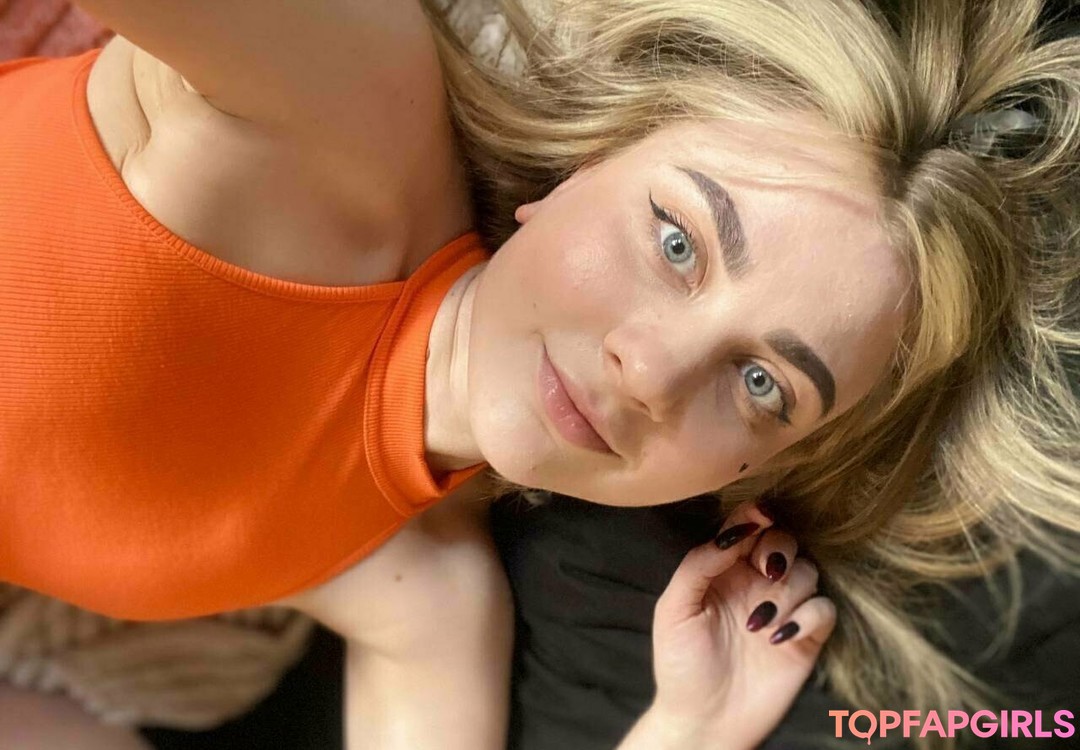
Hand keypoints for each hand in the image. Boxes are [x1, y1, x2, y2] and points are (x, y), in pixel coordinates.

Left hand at [646, 500, 835, 748]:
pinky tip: (778, 637)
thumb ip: (699, 564)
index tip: (758, 522)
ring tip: (758, 624)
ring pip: (807, 572)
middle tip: (765, 572)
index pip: (748, 527)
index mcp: (724, 569)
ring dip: (787, 591)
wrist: (703, 720)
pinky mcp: (806, 637)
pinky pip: (824, 609)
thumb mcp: (675, 608)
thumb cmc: (680, 663)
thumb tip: (734, 532)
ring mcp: (783, 608)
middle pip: (785, 540)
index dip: (756, 518)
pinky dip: (808, 616)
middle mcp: (756, 583)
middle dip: (779, 548)